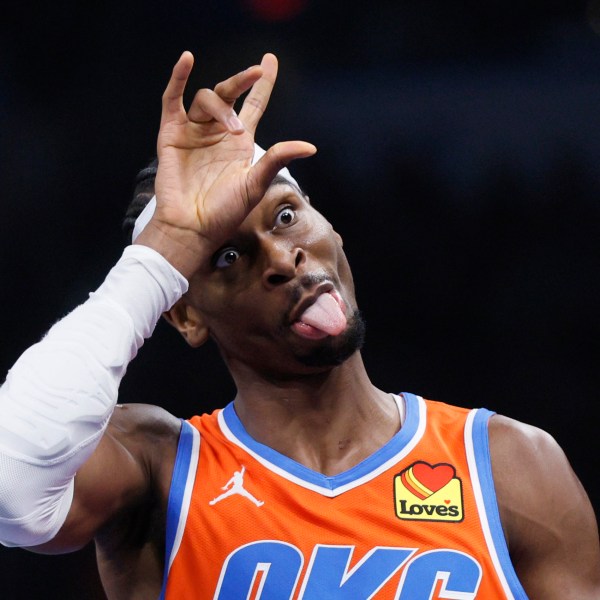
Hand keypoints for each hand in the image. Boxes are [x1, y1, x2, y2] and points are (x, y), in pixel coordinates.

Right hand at [136, 51, 315, 273]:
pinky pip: (173, 99)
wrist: (193, 226)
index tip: (270, 61)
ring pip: (207, 98)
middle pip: (230, 93)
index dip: (262, 83)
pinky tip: (187, 60)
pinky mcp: (171, 133)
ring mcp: (194, 131)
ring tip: (233, 130)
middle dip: (243, 81)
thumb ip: (278, 159)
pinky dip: (178, 79)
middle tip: (256, 75)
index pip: (254, 104)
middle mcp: (218, 132)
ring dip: (221, 106)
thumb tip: (310, 147)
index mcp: (241, 142)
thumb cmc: (225, 211)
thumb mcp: (256, 183)